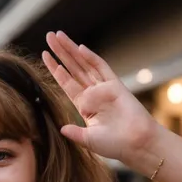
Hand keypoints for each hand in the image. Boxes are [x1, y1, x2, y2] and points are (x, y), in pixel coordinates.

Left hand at [42, 31, 159, 162]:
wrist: (136, 143)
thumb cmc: (115, 144)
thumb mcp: (88, 140)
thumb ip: (75, 133)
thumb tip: (61, 128)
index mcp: (84, 106)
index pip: (66, 82)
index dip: (56, 69)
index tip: (45, 55)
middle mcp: (93, 94)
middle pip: (73, 68)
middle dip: (61, 53)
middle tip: (49, 36)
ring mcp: (104, 88)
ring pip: (84, 64)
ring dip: (71, 50)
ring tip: (58, 36)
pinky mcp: (116, 85)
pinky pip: (102, 68)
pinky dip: (91, 58)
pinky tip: (80, 48)